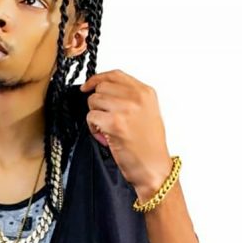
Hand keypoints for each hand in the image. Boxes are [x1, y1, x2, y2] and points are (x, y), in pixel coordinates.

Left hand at [79, 69, 172, 197]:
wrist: (154, 167)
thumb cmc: (149, 144)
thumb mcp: (147, 112)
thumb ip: (129, 97)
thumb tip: (101, 88)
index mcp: (146, 92)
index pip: (115, 74)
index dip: (97, 79)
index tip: (88, 87)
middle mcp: (137, 97)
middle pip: (101, 87)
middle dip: (96, 102)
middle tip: (104, 117)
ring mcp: (126, 109)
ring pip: (93, 100)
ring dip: (94, 115)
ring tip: (105, 128)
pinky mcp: (115, 123)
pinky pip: (91, 117)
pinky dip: (92, 127)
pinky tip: (103, 135)